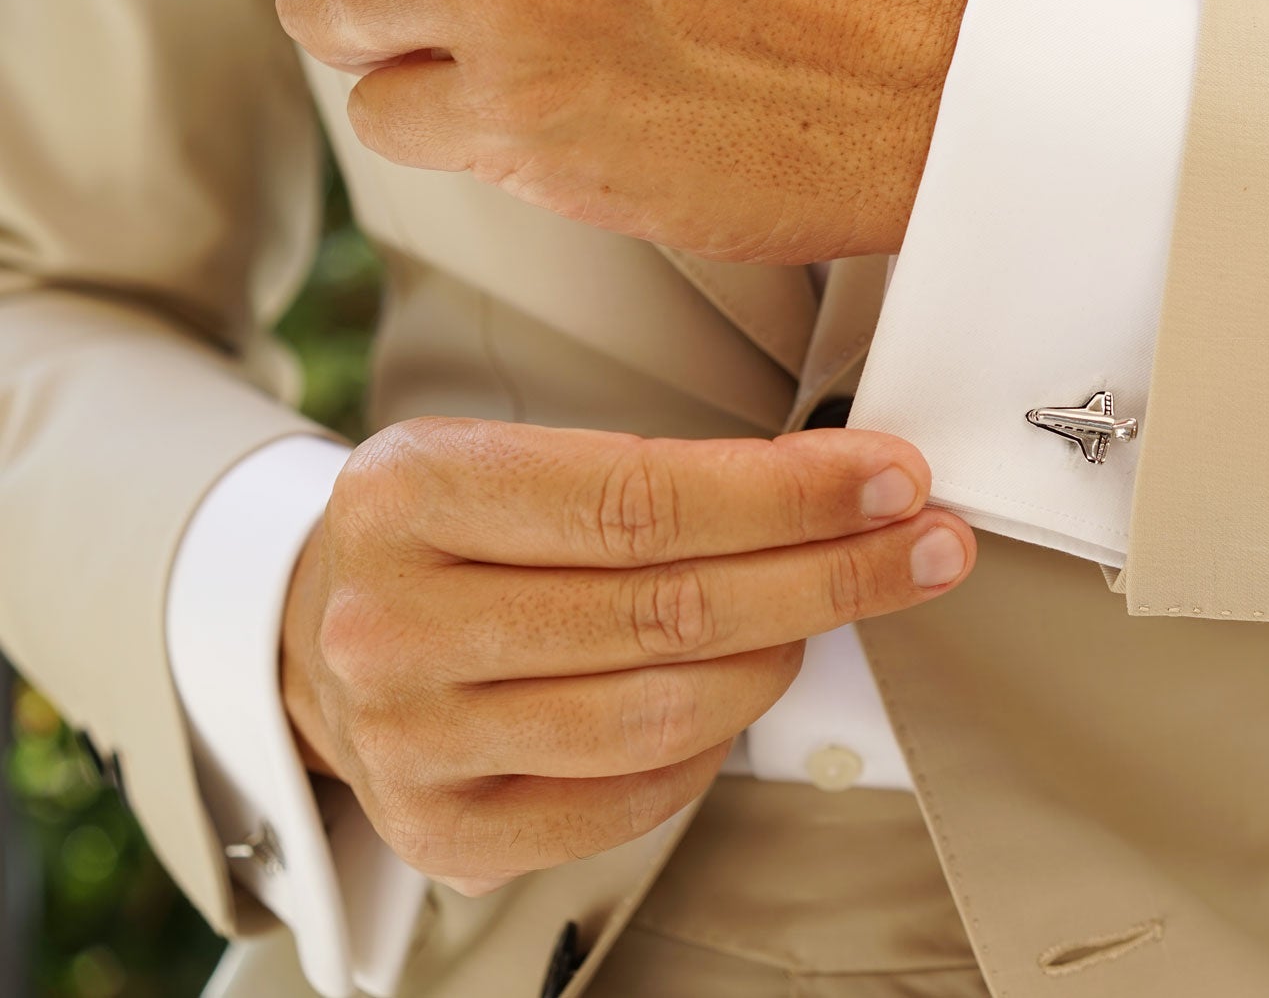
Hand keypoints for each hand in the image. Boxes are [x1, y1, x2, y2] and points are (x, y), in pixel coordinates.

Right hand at [280, 417, 974, 893]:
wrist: (319, 635)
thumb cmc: (455, 537)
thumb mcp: (518, 462)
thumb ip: (659, 479)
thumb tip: (846, 490)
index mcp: (413, 491)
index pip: (642, 499)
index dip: (789, 496)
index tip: (893, 482)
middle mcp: (394, 620)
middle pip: (667, 610)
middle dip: (828, 576)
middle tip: (924, 549)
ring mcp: (411, 738)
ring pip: (662, 713)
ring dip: (779, 661)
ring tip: (824, 618)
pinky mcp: (442, 830)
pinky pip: (631, 798)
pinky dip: (709, 749)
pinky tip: (736, 696)